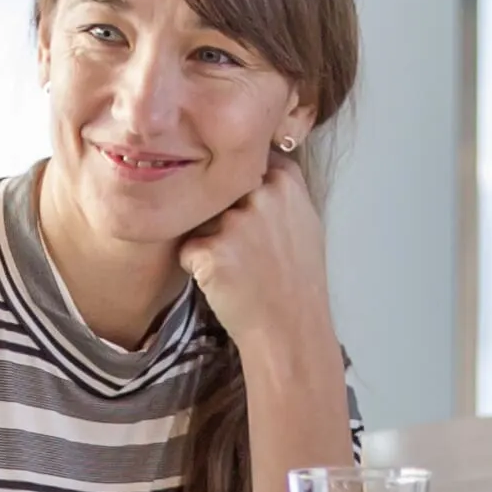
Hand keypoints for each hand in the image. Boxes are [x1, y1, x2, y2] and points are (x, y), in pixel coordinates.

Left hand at [172, 144, 340, 381]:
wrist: (291, 330)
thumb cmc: (298, 281)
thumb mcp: (304, 223)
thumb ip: (280, 189)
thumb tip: (254, 161)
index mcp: (287, 182)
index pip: (244, 163)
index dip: (238, 188)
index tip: (250, 213)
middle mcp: (263, 194)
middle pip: (218, 190)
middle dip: (221, 215)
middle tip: (246, 251)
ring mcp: (236, 221)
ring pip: (200, 218)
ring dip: (209, 241)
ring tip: (238, 269)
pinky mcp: (210, 249)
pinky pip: (187, 247)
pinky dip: (197, 265)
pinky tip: (225, 282)